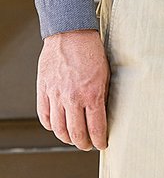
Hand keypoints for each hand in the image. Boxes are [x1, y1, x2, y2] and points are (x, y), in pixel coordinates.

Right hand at [37, 30, 109, 150]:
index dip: (99, 140)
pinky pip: (45, 116)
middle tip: (87, 145)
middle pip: (76, 133)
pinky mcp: (44, 90)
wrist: (70, 32)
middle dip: (83, 144)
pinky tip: (57, 127)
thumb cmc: (90, 50)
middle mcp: (73, 98)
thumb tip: (103, 114)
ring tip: (73, 139)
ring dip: (67, 138)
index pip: (96, 128)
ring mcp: (56, 95)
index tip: (102, 144)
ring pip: (58, 129)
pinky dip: (50, 126)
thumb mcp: (106, 74)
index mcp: (92, 94)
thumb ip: (102, 95)